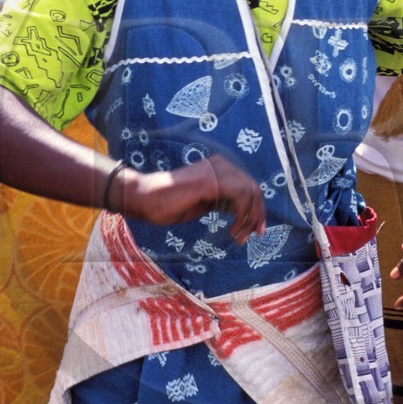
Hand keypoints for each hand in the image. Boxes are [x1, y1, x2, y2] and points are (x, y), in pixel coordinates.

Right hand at [120, 155, 265, 242]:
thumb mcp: (203, 202)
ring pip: (250, 194)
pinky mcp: (211, 182)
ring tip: (239, 237)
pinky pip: (240, 199)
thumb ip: (222, 201)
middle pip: (254, 189)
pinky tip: (232, 231)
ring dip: (249, 219)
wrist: (145, 198)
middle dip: (257, 214)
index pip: (248, 186)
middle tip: (255, 235)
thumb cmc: (169, 203)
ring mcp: (216, 172)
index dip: (256, 208)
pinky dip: (242, 217)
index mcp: (219, 169)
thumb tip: (242, 212)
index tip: (256, 230)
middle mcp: (221, 166)